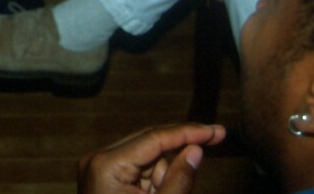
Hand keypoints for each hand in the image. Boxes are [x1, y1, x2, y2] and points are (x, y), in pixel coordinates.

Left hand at [78, 123, 223, 193]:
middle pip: (150, 144)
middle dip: (178, 155)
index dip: (189, 132)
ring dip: (165, 174)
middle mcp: (98, 160)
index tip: (216, 131)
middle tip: (214, 145)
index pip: (155, 138)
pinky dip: (154, 181)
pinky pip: (136, 170)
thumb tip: (196, 150)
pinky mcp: (101, 177)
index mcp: (107, 165)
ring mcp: (97, 168)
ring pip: (146, 157)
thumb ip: (180, 179)